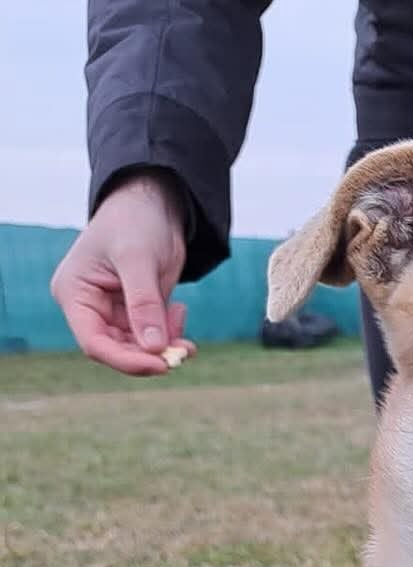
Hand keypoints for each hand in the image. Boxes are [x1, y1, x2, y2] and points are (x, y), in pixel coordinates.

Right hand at [51, 172, 196, 374]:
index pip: (94, 342)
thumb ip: (144, 304)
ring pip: (138, 347)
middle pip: (117, 349)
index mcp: (74, 293)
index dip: (126, 360)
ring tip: (184, 328)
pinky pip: (153, 335)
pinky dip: (170, 334)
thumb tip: (154, 348)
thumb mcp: (138, 259)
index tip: (161, 364)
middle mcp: (90, 307)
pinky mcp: (136, 311)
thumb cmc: (135, 221)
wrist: (153, 202)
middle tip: (184, 351)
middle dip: (151, 355)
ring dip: (165, 346)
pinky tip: (180, 311)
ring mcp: (113, 311)